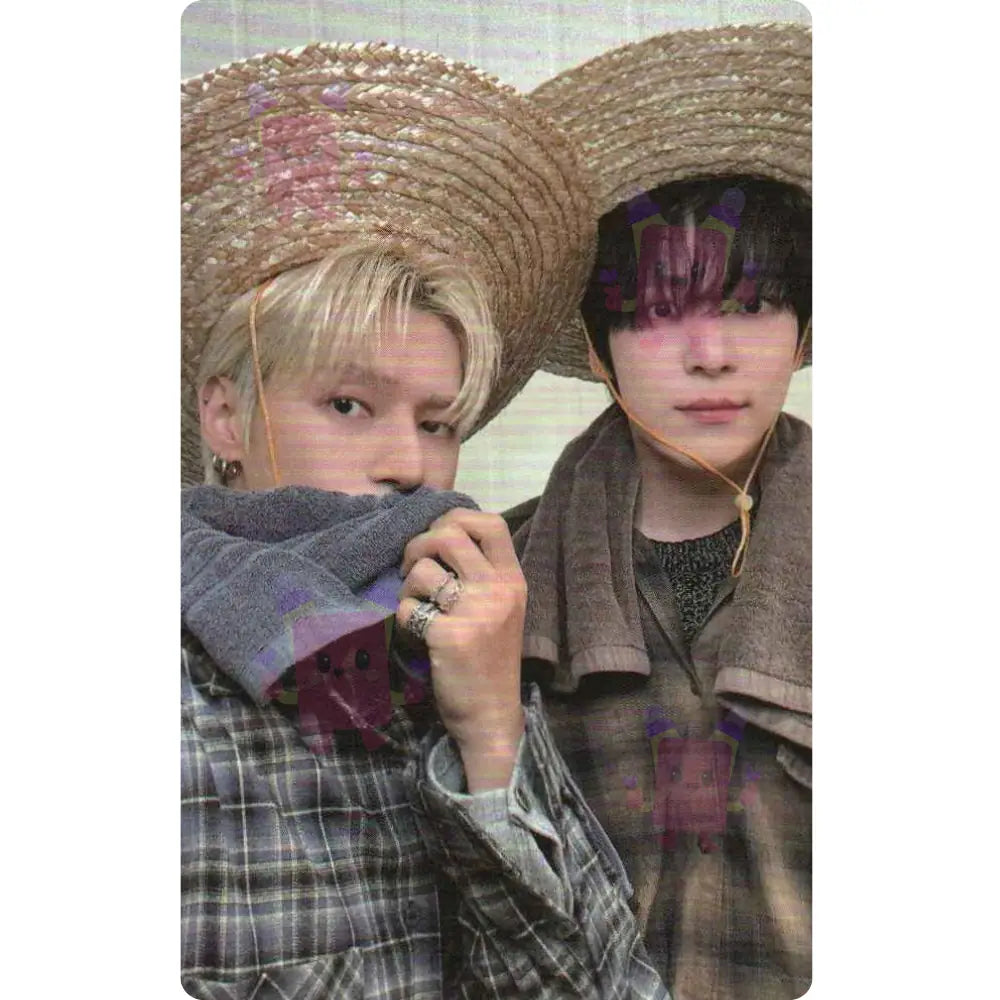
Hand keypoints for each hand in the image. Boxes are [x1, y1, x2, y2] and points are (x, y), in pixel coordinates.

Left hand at [398, 508, 525, 790]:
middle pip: (449, 534)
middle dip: (418, 545)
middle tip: (411, 569)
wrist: (491, 715)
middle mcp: (499, 591)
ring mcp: (477, 613)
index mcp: (513, 580)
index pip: (491, 522)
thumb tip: (438, 534)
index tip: (438, 538)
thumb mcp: (499, 609)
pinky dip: (404, 618)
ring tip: (416, 606)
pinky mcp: (450, 637)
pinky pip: (409, 608)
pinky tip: (417, 634)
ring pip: (424, 569)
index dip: (456, 518)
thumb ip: (481, 573)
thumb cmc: (489, 659)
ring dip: (408, 585)